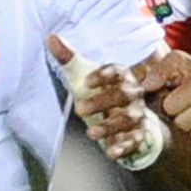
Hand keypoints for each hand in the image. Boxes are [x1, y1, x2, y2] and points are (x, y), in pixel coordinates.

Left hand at [48, 35, 163, 164]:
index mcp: (122, 77)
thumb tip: (51, 38)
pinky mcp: (138, 135)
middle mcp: (133, 94)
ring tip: (91, 133)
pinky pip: (135, 141)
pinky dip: (124, 147)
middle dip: (102, 102)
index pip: (118, 71)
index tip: (86, 82)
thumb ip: (68, 58)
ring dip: (110, 126)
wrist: (126, 120)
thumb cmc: (103, 94)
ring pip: (129, 119)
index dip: (104, 75)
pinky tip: (112, 152)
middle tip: (79, 110)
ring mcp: (137, 115)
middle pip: (123, 94)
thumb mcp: (84, 76)